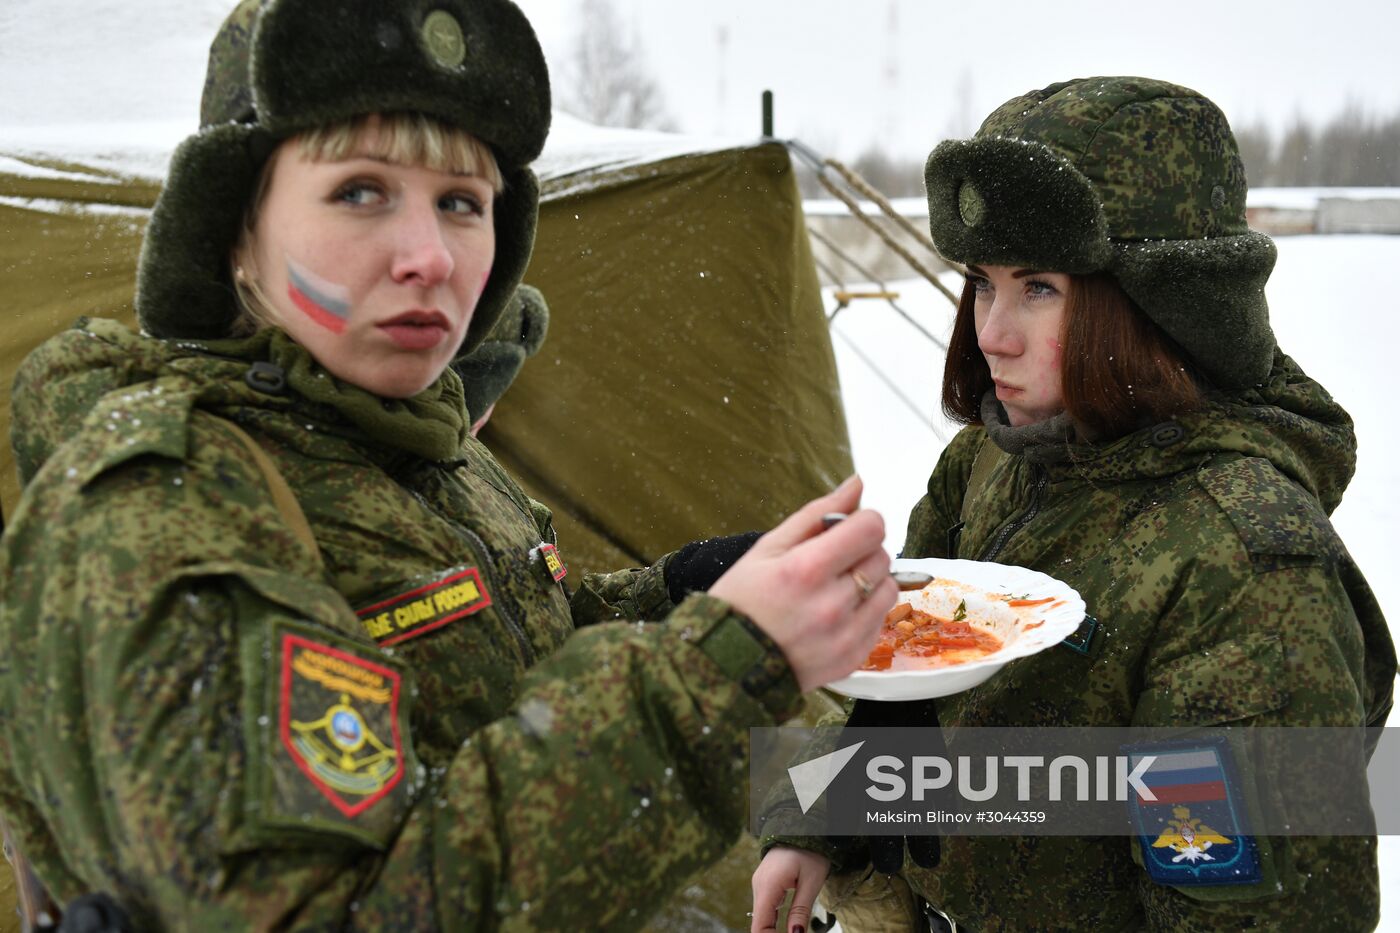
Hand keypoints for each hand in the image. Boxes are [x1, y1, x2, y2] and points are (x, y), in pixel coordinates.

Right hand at [709, 475, 894, 691]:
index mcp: (805, 570)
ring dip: (869, 581)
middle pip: (881, 556)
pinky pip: (880, 620)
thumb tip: (857, 484)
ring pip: (888, 588)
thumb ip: (816, 514)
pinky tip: (834, 615)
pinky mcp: (853, 659)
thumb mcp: (767, 548)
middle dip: (861, 551)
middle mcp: (831, 605)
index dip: (861, 521)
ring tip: (835, 589)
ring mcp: (845, 637)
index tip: (844, 529)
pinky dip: (864, 611)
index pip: (871, 528)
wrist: (725, 665)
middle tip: (831, 562)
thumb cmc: (742, 600)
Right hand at [751, 846, 830, 932]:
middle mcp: (759, 886)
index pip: (760, 926)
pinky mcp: (764, 882)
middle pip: (760, 922)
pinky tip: (786, 922)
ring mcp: (760, 883)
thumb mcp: (811, 882)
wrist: (801, 826)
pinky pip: (766, 905)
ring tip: (792, 931)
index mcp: (768, 887)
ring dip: (773, 928)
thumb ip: (801, 911)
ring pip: (763, 915)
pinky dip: (774, 917)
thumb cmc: (810, 851)